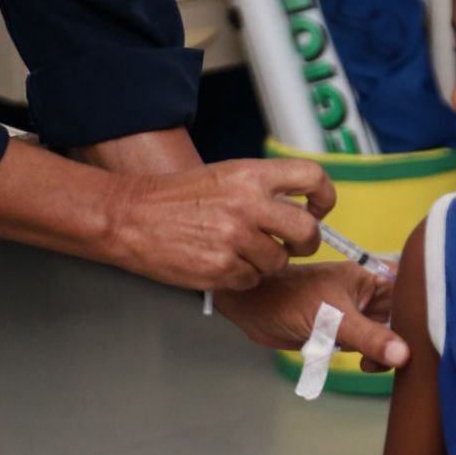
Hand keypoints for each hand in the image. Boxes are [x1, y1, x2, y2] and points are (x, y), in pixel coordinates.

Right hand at [105, 157, 332, 288]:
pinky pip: (252, 279)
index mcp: (251, 175)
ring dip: (267, 262)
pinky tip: (222, 261)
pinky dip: (241, 276)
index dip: (324, 197)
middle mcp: (248, 205)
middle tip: (292, 244)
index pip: (313, 178)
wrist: (131, 216)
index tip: (319, 209)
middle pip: (308, 231)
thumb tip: (300, 208)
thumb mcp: (224, 176)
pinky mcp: (222, 268)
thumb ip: (262, 189)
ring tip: (240, 250)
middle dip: (305, 243)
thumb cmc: (174, 197)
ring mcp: (235, 239)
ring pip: (280, 261)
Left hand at [215, 261, 408, 370]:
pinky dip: (373, 358)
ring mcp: (359, 314)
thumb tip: (404, 356)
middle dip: (406, 338)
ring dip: (387, 352)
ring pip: (389, 335)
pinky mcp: (347, 332)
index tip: (431, 333)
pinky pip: (371, 346)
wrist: (254, 311)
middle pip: (404, 317)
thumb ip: (371, 338)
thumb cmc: (291, 300)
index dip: (425, 309)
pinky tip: (364, 364)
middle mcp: (370, 294)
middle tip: (400, 359)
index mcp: (371, 277)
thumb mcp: (335, 319)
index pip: (413, 289)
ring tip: (371, 363)